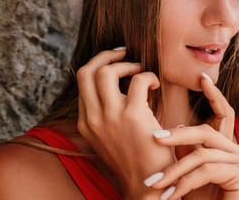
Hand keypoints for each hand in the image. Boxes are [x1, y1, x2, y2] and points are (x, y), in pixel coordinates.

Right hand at [76, 48, 174, 197]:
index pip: (82, 81)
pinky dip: (148, 76)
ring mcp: (110, 117)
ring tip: (141, 70)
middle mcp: (93, 118)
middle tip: (126, 53)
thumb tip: (120, 90)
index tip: (115, 60)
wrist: (146, 185)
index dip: (99, 64)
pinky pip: (139, 80)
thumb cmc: (135, 160)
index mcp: (86, 122)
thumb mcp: (111, 138)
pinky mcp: (133, 117)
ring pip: (106, 71)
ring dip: (127, 64)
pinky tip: (156, 85)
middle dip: (106, 55)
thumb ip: (108, 115)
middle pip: (87, 71)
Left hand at [145, 73, 238, 199]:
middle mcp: (235, 149)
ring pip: (202, 153)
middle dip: (178, 135)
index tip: (202, 77)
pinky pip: (208, 170)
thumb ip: (182, 152)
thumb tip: (163, 129)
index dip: (214, 93)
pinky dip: (186, 183)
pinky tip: (172, 194)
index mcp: (223, 145)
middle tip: (154, 139)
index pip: (222, 112)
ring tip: (154, 184)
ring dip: (174, 170)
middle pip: (205, 131)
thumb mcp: (187, 173)